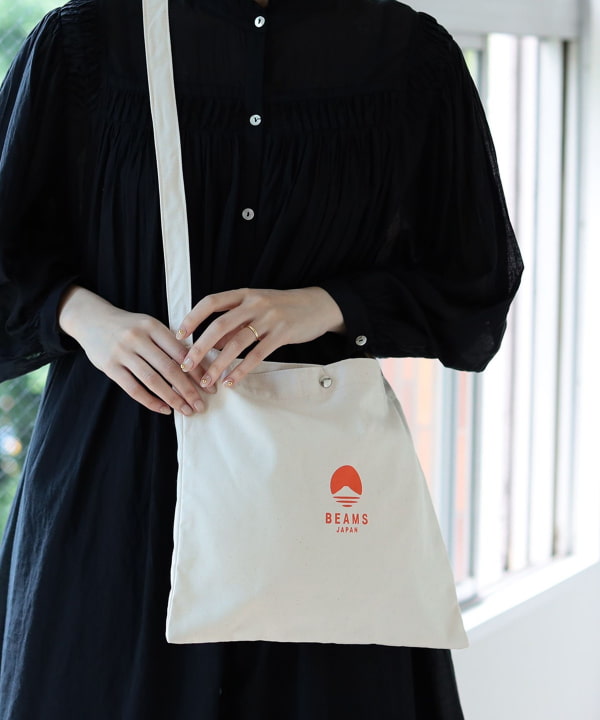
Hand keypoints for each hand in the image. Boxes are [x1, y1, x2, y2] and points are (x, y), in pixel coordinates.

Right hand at [58, 285, 214, 415]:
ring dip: (172, 398)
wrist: (91, 319)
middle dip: (188, 390)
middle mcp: (138, 338)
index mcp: (153, 326)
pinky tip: (164, 409)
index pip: (180, 352)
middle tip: (201, 405)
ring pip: (153, 381)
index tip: (210, 387)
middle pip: (169, 368)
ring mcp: (122, 352)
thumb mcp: (150, 326)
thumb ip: (170, 343)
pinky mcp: (109, 366)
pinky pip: (133, 388)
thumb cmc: (129, 326)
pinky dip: (150, 401)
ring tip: (186, 410)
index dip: (197, 371)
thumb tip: (198, 366)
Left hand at [175, 286, 345, 387]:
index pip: (211, 302)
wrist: (318, 305)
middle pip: (219, 325)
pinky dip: (242, 370)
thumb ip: (235, 320)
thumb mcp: (257, 306)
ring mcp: (269, 318)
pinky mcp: (282, 334)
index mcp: (244, 294)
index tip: (179, 335)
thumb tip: (209, 342)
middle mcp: (254, 303)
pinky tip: (231, 381)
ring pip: (237, 342)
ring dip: (218, 364)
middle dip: (200, 347)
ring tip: (207, 381)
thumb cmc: (283, 308)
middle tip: (186, 365)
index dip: (193, 318)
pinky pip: (257, 355)